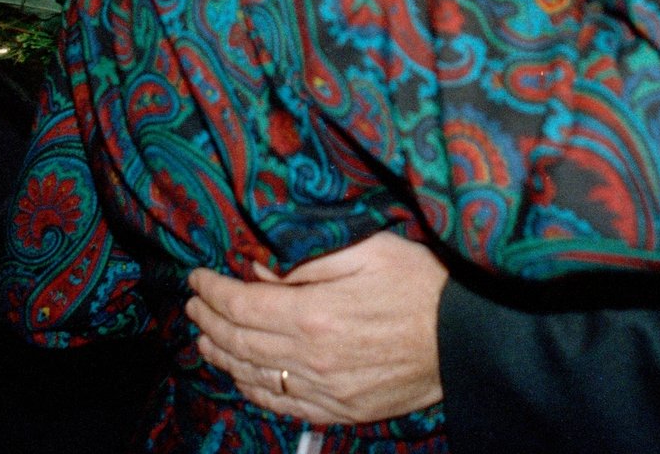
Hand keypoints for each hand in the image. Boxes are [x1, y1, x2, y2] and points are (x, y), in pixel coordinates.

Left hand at [185, 232, 447, 425]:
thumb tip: (260, 269)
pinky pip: (284, 404)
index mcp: (313, 314)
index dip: (211, 291)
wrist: (467, 337)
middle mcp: (311, 358)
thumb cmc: (422, 283)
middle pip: (239, 342)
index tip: (196, 277)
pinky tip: (243, 378)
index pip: (241, 304)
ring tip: (205, 339)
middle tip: (193, 305)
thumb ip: (307, 262)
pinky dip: (254, 390)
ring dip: (222, 357)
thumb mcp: (368, 250)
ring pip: (254, 377)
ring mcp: (325, 390)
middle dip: (209, 321)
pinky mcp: (341, 410)